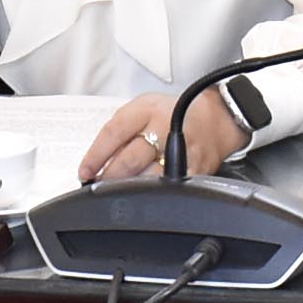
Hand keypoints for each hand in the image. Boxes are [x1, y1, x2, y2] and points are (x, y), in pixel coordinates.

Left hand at [79, 89, 246, 184]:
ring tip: (116, 191)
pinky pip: (167, 188)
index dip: (95, 155)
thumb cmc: (176, 112)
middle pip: (130, 159)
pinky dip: (151, 194)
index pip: (114, 133)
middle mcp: (164, 128)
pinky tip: (142, 196)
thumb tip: (97, 159)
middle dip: (109, 176)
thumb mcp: (144, 107)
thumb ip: (121, 128)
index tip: (85, 170)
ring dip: (127, 188)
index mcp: (147, 110)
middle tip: (97, 184)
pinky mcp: (194, 170)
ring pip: (147, 178)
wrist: (217, 119)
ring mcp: (180, 151)